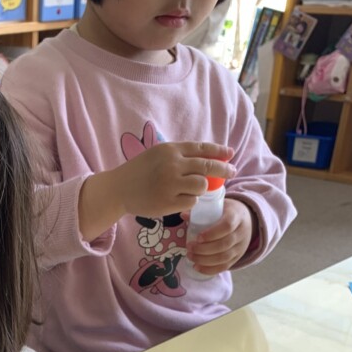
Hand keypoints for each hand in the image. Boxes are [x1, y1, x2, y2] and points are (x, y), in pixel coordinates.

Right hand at [116, 141, 235, 217]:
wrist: (118, 189)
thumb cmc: (139, 172)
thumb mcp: (157, 155)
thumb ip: (179, 156)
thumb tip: (207, 160)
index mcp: (170, 150)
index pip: (201, 149)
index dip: (219, 151)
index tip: (230, 154)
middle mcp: (172, 165)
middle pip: (207, 167)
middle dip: (224, 170)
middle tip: (232, 172)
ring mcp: (170, 184)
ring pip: (201, 186)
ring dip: (201, 189)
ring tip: (190, 191)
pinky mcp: (168, 202)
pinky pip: (191, 202)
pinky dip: (190, 202)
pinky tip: (179, 201)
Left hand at [186, 198, 254, 275]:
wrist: (245, 220)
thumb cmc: (226, 212)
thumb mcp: (218, 206)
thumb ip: (200, 210)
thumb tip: (183, 215)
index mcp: (236, 216)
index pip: (227, 226)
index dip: (212, 233)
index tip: (198, 237)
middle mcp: (241, 232)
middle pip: (224, 244)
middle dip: (204, 249)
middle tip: (189, 247)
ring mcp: (240, 246)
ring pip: (224, 258)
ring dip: (204, 260)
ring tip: (190, 256)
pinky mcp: (237, 257)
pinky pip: (224, 266)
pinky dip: (210, 269)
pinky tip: (197, 267)